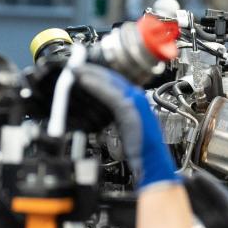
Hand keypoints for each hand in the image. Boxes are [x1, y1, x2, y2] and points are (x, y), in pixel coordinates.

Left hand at [69, 65, 180, 188]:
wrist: (151, 161)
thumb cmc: (139, 149)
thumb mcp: (122, 126)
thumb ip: (112, 115)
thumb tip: (98, 110)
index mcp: (135, 100)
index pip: (114, 81)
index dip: (98, 74)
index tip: (83, 70)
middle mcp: (136, 97)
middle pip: (112, 78)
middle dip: (92, 70)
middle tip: (75, 65)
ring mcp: (134, 102)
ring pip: (110, 83)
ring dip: (92, 74)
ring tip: (77, 70)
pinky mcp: (129, 110)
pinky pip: (110, 95)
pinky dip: (96, 86)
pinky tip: (85, 81)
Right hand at [184, 173, 227, 227]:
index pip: (221, 198)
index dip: (209, 186)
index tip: (196, 176)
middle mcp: (227, 216)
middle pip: (209, 197)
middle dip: (195, 186)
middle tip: (179, 175)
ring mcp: (219, 221)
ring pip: (203, 203)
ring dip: (191, 193)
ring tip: (175, 184)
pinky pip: (201, 214)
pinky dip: (191, 207)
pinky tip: (179, 202)